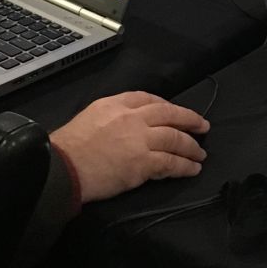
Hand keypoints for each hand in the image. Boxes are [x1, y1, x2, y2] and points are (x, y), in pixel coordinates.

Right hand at [49, 91, 208, 201]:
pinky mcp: (143, 163)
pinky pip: (171, 163)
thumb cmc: (69, 147)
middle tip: (202, 126)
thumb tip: (126, 125)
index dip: (167, 105)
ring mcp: (140, 139)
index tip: (176, 113)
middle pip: (169, 114)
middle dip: (189, 120)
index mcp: (116, 103)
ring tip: (200, 153)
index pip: (148, 98)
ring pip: (175, 139)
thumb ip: (111, 116)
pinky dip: (185, 166)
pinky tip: (192, 169)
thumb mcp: (89, 116)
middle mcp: (132, 117)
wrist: (64, 168)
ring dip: (191, 146)